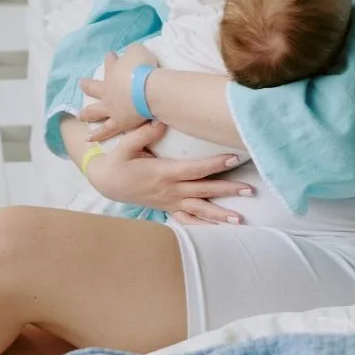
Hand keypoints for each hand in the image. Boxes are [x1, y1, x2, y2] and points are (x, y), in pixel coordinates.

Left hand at [79, 44, 158, 141]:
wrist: (148, 89)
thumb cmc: (144, 68)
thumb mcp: (138, 51)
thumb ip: (133, 52)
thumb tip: (131, 53)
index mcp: (113, 71)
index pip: (110, 62)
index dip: (110, 59)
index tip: (110, 55)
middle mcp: (108, 89)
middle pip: (93, 87)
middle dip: (87, 85)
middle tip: (81, 84)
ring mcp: (111, 107)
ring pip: (93, 111)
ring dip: (86, 113)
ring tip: (81, 116)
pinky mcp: (118, 122)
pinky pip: (105, 131)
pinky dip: (97, 135)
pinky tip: (88, 139)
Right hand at [85, 121, 253, 224]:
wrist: (106, 182)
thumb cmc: (118, 161)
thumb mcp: (126, 145)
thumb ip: (144, 134)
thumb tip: (162, 122)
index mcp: (164, 173)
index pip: (195, 169)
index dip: (215, 164)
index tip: (234, 158)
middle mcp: (170, 190)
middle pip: (203, 190)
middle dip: (227, 190)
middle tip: (249, 190)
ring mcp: (170, 201)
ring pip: (199, 210)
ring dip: (220, 214)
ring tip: (240, 219)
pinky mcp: (167, 208)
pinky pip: (187, 220)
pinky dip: (203, 226)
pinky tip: (219, 231)